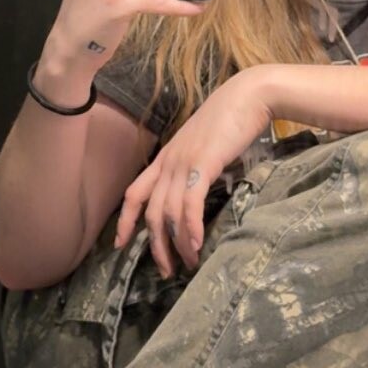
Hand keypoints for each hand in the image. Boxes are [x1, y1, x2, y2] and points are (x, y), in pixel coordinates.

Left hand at [114, 68, 272, 276]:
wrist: (248, 96)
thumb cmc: (231, 119)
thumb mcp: (203, 146)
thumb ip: (195, 167)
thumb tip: (198, 190)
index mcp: (165, 158)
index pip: (134, 193)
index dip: (124, 220)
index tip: (119, 245)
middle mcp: (167, 162)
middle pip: (151, 212)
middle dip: (155, 246)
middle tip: (165, 270)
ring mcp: (183, 163)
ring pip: (169, 213)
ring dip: (177, 244)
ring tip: (186, 264)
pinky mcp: (202, 165)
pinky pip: (189, 204)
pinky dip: (190, 228)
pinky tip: (195, 245)